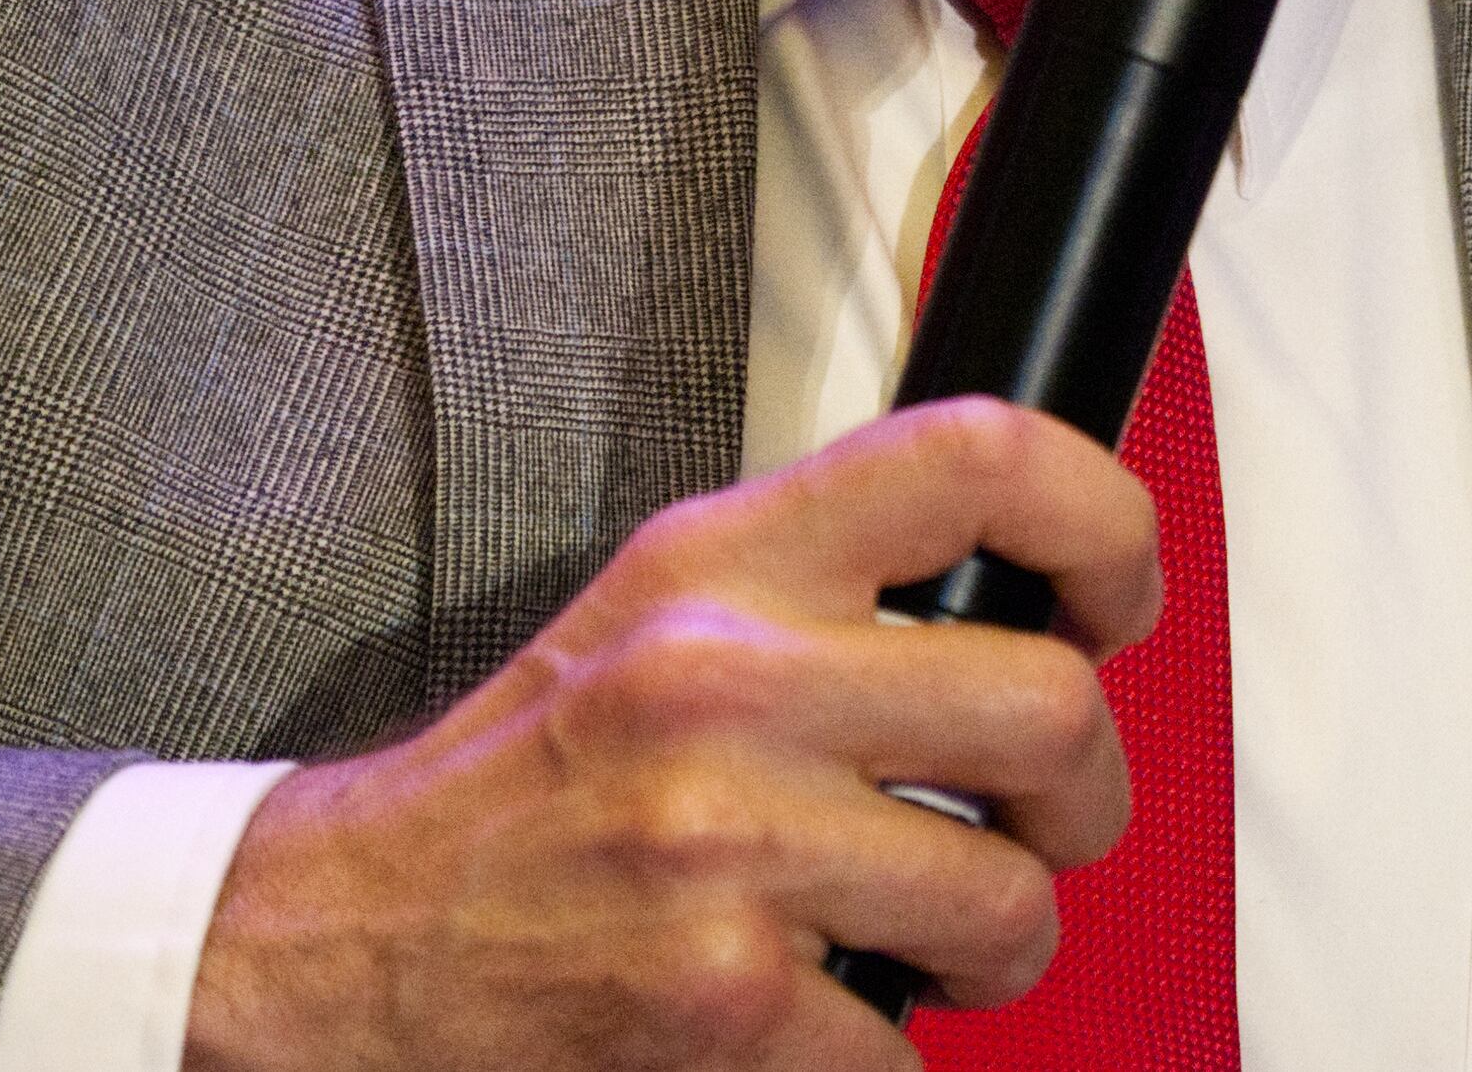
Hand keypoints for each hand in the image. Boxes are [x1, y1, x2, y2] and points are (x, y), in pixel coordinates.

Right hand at [181, 398, 1158, 1069]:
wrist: (353, 929)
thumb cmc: (532, 779)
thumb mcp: (664, 610)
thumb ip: (824, 582)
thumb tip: (1023, 594)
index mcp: (724, 560)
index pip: (975, 460)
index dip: (1102, 517)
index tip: (1119, 591)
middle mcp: (729, 681)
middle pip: (1047, 708)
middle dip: (1081, 797)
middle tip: (1040, 824)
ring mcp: (725, 841)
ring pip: (1004, 900)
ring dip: (992, 946)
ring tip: (925, 941)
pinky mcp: (716, 994)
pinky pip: (902, 1047)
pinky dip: (878, 1057)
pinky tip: (812, 1016)